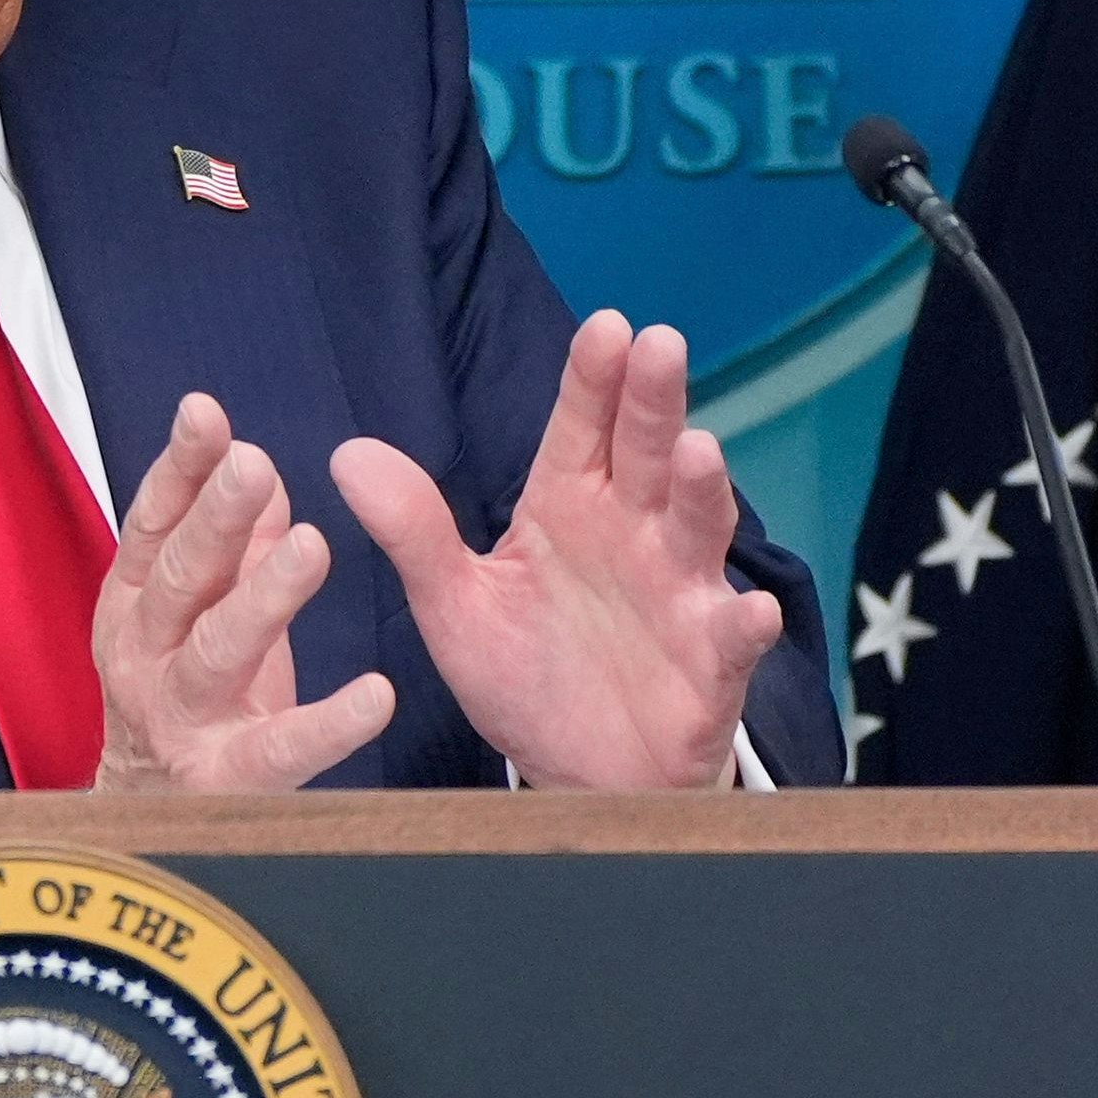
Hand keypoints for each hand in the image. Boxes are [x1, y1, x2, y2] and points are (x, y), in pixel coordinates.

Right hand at [91, 394, 398, 792]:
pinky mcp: (226, 778)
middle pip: (181, 578)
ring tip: (312, 548)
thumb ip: (231, 547)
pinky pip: (281, 748)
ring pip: (218, 651)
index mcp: (135, 604)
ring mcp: (181, 718)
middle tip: (255, 466)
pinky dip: (330, 724)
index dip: (178, 469)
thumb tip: (260, 468)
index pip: (153, 524)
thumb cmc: (185, 697)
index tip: (205, 414)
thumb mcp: (197, 613)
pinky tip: (376, 696)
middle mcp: (146, 655)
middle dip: (217, 519)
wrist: (146, 816)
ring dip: (263, 597)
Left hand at [328, 310, 780, 790]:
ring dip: (702, 492)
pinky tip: (749, 611)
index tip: (605, 326)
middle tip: (659, 345)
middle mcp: (633, 534)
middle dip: (654, 402)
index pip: (580, 430)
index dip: (592, 380)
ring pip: (697, 530)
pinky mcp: (708, 665)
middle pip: (647, 455)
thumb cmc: (524, 672)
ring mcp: (678, 594)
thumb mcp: (454, 603)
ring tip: (699, 451)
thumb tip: (348, 454)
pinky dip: (741, 625)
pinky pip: (729, 640)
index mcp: (569, 508)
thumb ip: (413, 531)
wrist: (575, 772)